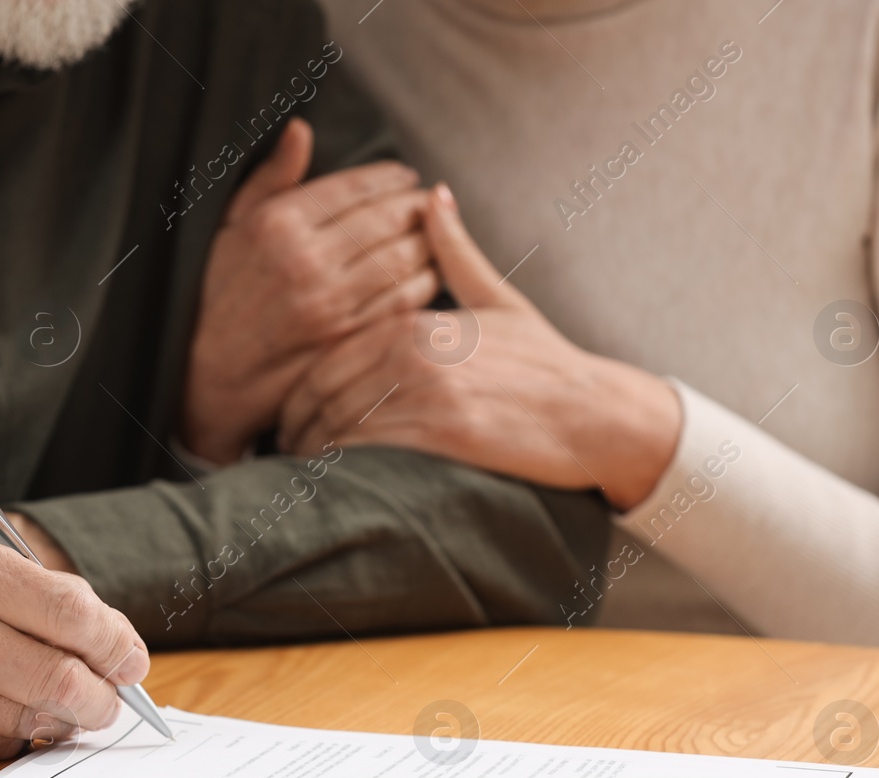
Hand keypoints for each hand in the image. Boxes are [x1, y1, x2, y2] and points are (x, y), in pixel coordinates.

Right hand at [0, 533, 143, 767]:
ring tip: (59, 708)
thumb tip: (106, 638)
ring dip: (60, 721)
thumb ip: (24, 594)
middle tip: (110, 701)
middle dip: (103, 698)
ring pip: (33, 718)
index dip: (116, 642)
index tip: (131, 660)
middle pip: (63, 677)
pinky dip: (11, 738)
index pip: (71, 609)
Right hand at [182, 118, 440, 464]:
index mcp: (279, 223)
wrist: (202, 377)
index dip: (392, 178)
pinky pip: (402, 304)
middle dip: (418, 207)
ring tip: (433, 237)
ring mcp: (330, 305)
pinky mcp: (346, 342)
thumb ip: (271, 178)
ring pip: (405, 261)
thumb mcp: (228, 228)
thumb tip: (301, 129)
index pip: (358, 187)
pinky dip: (423, 286)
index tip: (406, 177)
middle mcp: (307, 261)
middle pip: (390, 220)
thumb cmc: (212, 297)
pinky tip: (424, 278)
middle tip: (430, 204)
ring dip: (428, 244)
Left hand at [279, 185, 681, 510]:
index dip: (299, 393)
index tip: (289, 415)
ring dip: (313, 452)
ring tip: (303, 468)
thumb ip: (454, 252)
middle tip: (284, 447)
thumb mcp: (499, 297)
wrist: (593, 414)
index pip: (329, 359)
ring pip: (339, 427)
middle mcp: (413, 354)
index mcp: (415, 322)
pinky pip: (368, 454)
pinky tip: (336, 481)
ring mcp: (426, 396)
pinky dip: (342, 469)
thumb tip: (432, 196)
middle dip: (297, 425)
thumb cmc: (544, 361)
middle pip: (323, 395)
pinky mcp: (440, 437)